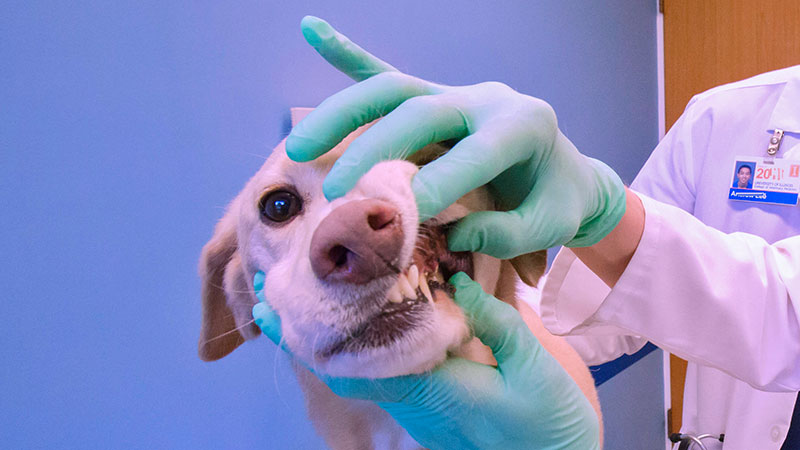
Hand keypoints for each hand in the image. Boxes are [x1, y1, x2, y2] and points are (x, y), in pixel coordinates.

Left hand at [252, 271, 599, 449]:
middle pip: (340, 363)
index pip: (352, 365)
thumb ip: (498, 324)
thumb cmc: (548, 425)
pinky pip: (382, 364)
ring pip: (357, 364)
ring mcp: (420, 398)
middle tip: (270, 285)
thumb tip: (459, 282)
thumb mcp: (537, 371)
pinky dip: (361, 333)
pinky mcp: (432, 395)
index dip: (306, 340)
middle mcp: (413, 395)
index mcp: (431, 389)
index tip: (273, 307)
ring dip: (324, 329)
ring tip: (305, 283)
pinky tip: (363, 303)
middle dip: (301, 328)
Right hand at [288, 16, 625, 256]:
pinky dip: (348, 54)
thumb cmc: (556, 202)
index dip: (437, 184)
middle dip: (372, 148)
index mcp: (524, 127)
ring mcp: (456, 92)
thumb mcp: (549, 224)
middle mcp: (485, 99)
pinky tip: (313, 29)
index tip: (397, 216)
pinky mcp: (436, 96)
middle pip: (418, 111)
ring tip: (300, 146)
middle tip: (334, 188)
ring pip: (392, 90)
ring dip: (343, 113)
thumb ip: (505, 234)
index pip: (474, 154)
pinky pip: (388, 72)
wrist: (566, 171)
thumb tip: (451, 236)